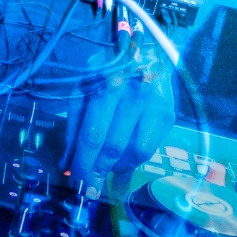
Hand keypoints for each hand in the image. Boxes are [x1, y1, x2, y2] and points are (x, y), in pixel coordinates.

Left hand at [64, 41, 173, 199]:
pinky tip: (122, 157)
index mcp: (107, 84)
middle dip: (98, 171)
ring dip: (116, 167)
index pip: (93, 133)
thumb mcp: (84, 87)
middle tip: (89, 187)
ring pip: (134, 152)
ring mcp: (154, 105)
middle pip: (113, 146)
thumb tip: (68, 162)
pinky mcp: (168, 114)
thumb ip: (74, 124)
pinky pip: (150, 148)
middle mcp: (134, 94)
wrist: (146, 50)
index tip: (76, 181)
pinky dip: (133, 159)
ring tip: (105, 168)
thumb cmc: (108, 69)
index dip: (83, 162)